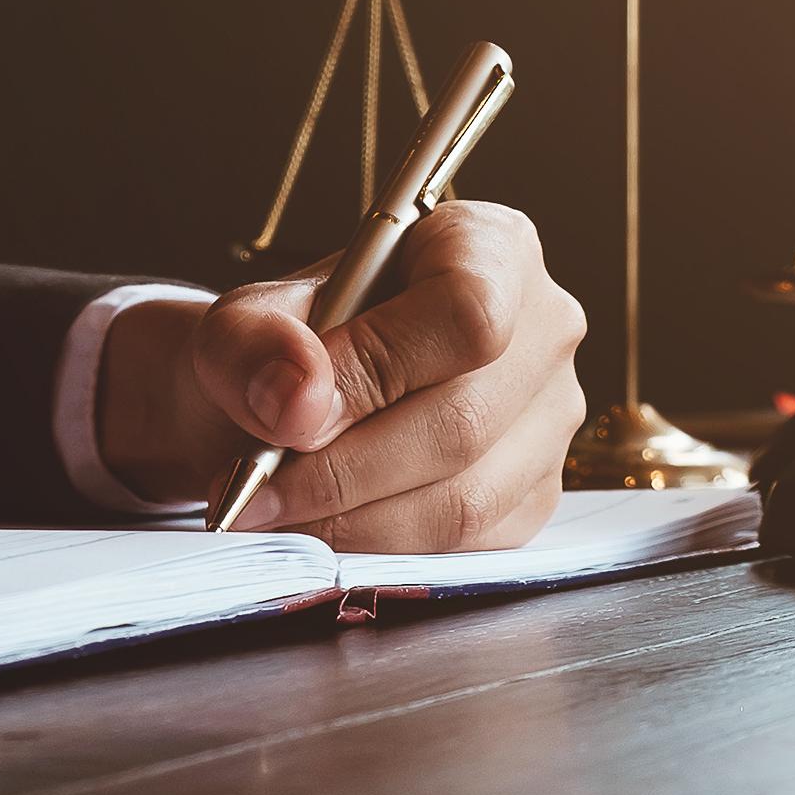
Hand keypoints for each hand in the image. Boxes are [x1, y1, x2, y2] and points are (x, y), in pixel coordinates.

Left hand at [95, 201, 587, 548]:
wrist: (292, 400)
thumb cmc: (284, 345)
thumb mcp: (242, 323)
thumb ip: (253, 344)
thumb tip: (300, 404)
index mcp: (489, 246)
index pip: (467, 310)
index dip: (375, 370)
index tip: (292, 411)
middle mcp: (544, 327)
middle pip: (462, 422)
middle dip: (341, 471)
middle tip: (259, 486)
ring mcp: (552, 416)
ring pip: (464, 499)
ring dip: (352, 522)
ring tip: (277, 509)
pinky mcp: (537, 492)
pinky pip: (466, 545)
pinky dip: (380, 548)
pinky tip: (326, 526)